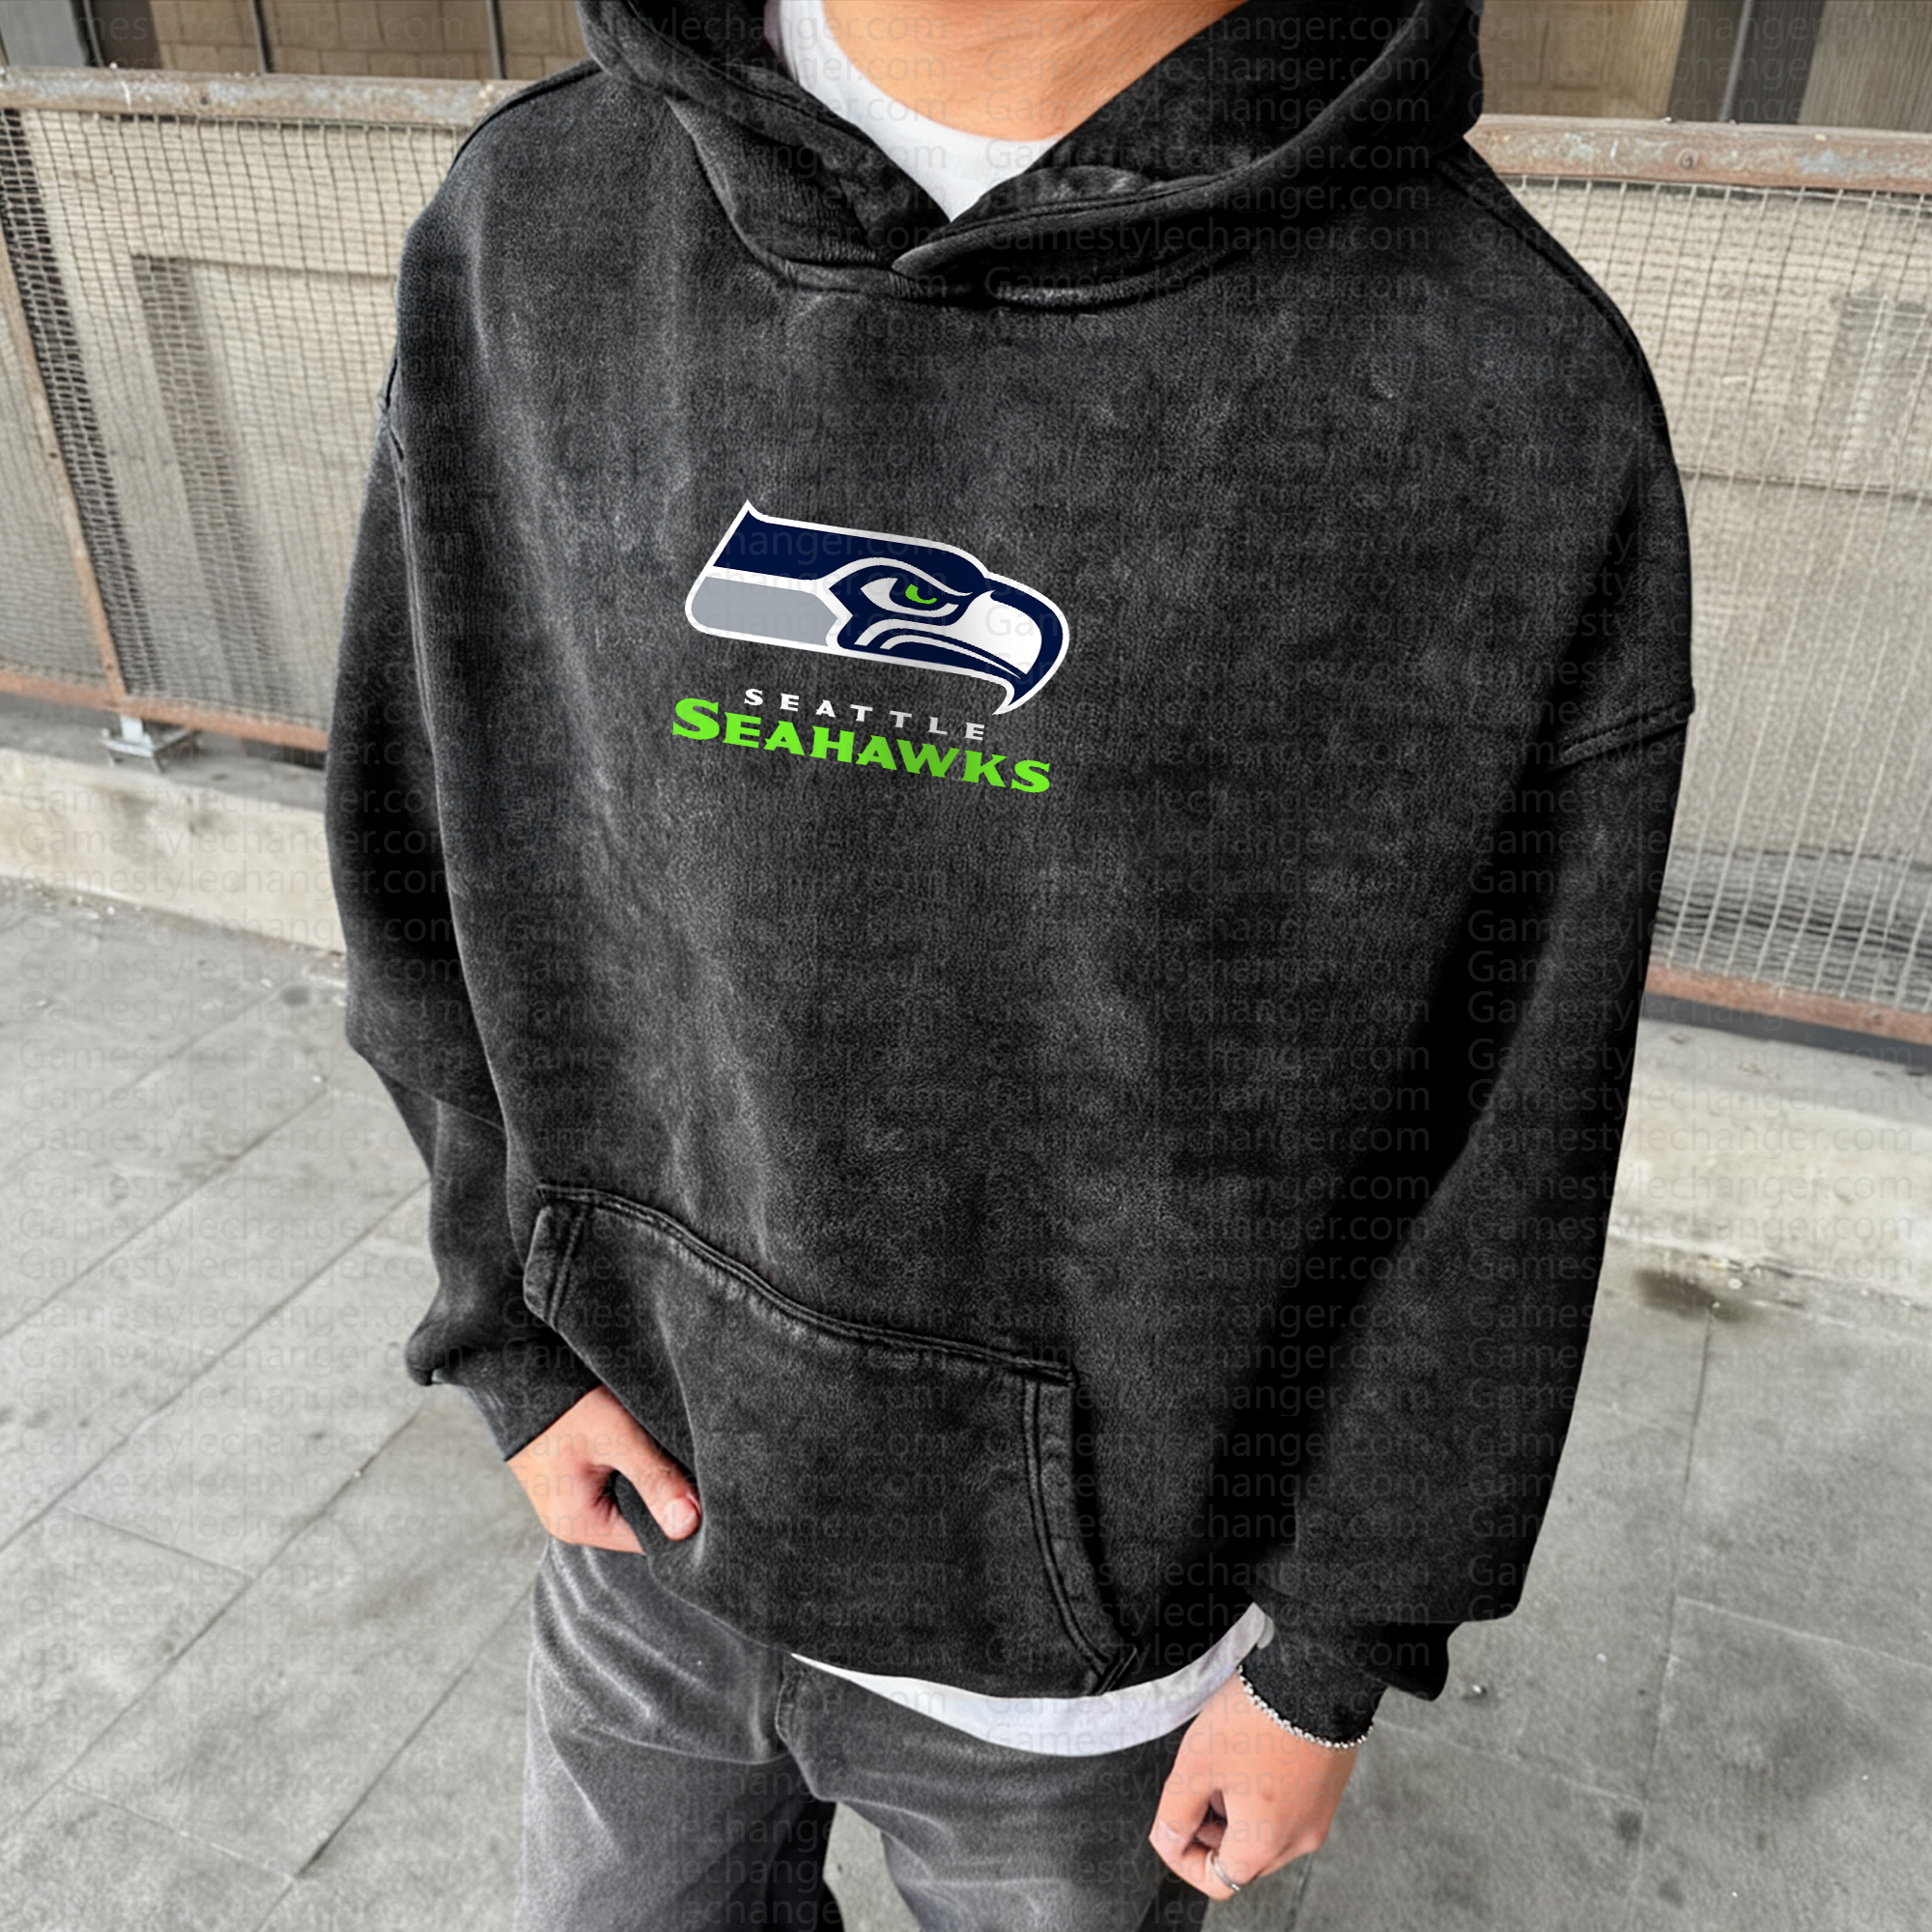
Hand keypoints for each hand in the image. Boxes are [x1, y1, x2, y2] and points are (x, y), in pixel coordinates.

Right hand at [506, 1385, 700, 1552]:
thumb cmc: (567, 1406)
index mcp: (580, 1525)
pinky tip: (640, 1445)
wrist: (519, 1372)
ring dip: (648, 1479)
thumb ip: (656, 1480)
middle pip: (640, 1521)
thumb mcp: (617, 1438)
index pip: (650, 1538)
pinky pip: (615, 1484)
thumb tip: (690, 1525)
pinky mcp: (574, 1480)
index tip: (701, 1486)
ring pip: (630, 1500)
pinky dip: (631, 1467)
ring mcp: (571, 1501)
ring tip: (658, 1448)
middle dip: (665, 1495)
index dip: (681, 1515)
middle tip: (685, 1460)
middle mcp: (573, 1521)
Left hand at [1149, 1669, 1360, 1898]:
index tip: (1171, 1827)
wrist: (1315, 1675)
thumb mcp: (1197, 1763)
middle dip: (1210, 1830)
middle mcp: (1299, 1838)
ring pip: (1266, 1832)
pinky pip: (1289, 1807)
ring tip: (1226, 1763)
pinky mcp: (1329, 1787)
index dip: (1183, 1858)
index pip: (1218, 1881)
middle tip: (1197, 1786)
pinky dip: (1265, 1794)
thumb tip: (1169, 1836)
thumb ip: (1175, 1809)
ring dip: (1237, 1811)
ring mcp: (1319, 1813)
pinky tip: (1253, 1754)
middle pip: (1242, 1858)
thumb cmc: (1259, 1716)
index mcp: (1266, 1843)